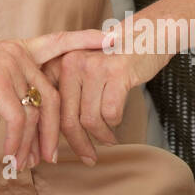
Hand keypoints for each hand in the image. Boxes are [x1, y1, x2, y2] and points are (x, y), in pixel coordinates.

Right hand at [0, 30, 108, 171]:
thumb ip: (7, 78)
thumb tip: (18, 105)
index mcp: (18, 48)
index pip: (58, 42)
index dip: (85, 39)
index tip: (111, 37)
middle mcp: (19, 54)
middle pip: (53, 97)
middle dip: (56, 132)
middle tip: (53, 157)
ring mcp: (11, 67)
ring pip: (37, 114)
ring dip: (33, 145)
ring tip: (28, 164)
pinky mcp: (0, 84)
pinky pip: (19, 122)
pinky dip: (16, 144)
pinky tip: (9, 157)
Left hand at [39, 28, 170, 165]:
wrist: (146, 35)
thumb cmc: (113, 59)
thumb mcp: (83, 69)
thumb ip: (69, 93)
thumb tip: (56, 133)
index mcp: (59, 63)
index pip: (49, 107)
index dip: (51, 134)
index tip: (56, 153)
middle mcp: (71, 62)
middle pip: (67, 117)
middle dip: (78, 143)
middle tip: (89, 158)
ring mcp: (94, 67)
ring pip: (90, 119)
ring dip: (101, 136)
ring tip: (109, 140)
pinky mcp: (117, 72)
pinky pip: (111, 113)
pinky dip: (115, 124)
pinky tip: (117, 124)